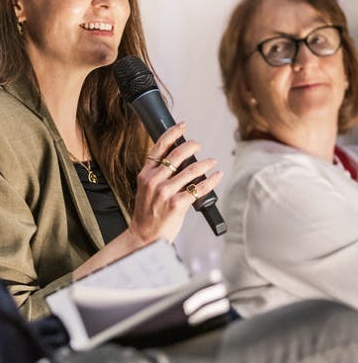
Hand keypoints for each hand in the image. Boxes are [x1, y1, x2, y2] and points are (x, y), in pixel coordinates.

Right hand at [128, 123, 221, 245]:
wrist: (145, 237)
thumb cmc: (147, 214)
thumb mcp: (146, 189)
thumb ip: (157, 175)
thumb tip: (179, 160)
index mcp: (145, 175)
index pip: (159, 148)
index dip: (172, 134)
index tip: (182, 126)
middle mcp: (154, 181)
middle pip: (176, 155)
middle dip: (191, 146)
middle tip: (198, 145)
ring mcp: (165, 192)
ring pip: (190, 170)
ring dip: (205, 163)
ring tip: (211, 161)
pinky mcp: (177, 204)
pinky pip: (198, 188)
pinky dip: (211, 181)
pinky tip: (217, 176)